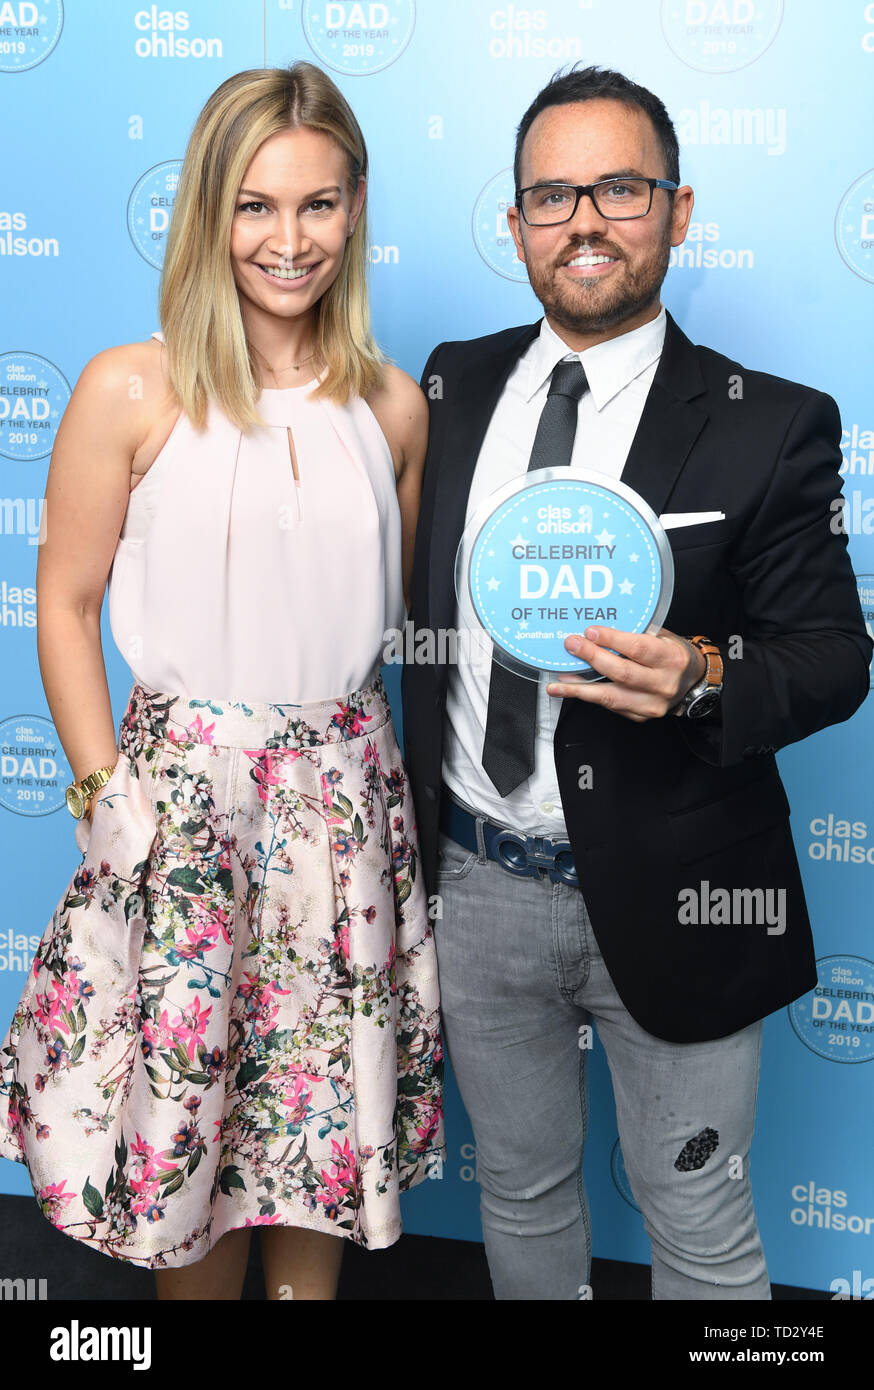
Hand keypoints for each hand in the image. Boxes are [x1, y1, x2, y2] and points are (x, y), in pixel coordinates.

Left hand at [546, 626, 706, 722]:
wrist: (692, 682)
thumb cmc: (672, 654)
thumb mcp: (661, 637)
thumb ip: (634, 634)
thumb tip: (595, 631)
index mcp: (671, 659)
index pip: (639, 649)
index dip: (612, 640)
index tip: (590, 632)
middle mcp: (663, 684)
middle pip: (622, 673)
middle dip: (592, 658)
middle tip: (570, 645)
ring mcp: (652, 704)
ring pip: (611, 697)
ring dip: (579, 689)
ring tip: (556, 684)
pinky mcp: (641, 716)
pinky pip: (610, 706)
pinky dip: (588, 696)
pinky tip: (571, 687)